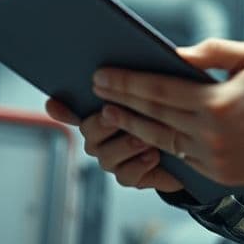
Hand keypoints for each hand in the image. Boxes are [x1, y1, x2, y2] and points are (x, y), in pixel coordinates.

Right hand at [44, 97, 184, 192]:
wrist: (190, 146)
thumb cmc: (170, 112)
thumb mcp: (158, 93)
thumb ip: (141, 83)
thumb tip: (132, 66)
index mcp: (104, 109)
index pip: (74, 108)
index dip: (61, 108)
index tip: (53, 102)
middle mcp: (102, 135)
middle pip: (88, 131)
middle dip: (100, 123)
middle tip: (112, 114)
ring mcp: (114, 157)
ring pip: (105, 155)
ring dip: (125, 145)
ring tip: (145, 138)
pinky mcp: (131, 176)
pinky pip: (126, 175)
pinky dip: (140, 165)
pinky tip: (154, 155)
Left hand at [91, 38, 243, 186]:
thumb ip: (213, 52)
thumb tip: (177, 54)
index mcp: (216, 102)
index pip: (158, 89)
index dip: (127, 82)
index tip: (104, 74)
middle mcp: (209, 134)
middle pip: (153, 116)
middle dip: (122, 102)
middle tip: (99, 91)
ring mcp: (212, 158)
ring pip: (162, 140)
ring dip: (134, 127)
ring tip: (112, 114)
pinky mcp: (218, 175)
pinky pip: (182, 158)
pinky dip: (161, 145)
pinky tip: (146, 134)